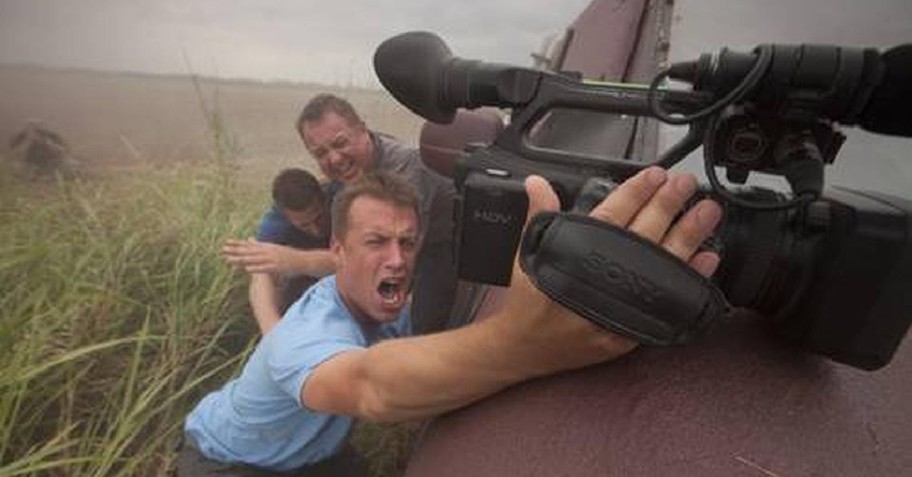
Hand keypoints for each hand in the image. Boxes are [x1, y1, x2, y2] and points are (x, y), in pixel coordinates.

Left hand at [222, 238, 301, 274]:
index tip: (226, 243)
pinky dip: (255, 267)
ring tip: (230, 260)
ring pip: (253, 259)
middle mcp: (267, 251)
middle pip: (248, 251)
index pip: (249, 245)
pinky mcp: (276, 267)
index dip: (237, 244)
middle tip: (223, 250)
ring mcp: (271, 259)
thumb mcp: (274, 248)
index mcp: (267, 247)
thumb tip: (251, 240)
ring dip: (241, 260)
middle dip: (235, 251)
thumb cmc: (289, 256)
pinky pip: (263, 268)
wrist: (304, 261)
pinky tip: (246, 268)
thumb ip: (261, 245)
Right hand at [496, 167, 722, 374]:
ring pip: (664, 265)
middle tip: (686, 184)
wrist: (524, 349)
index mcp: (576, 257)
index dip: (636, 193)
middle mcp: (602, 281)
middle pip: (644, 236)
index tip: (655, 174)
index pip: (612, 216)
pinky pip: (670, 301)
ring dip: (689, 236)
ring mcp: (621, 306)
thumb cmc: (528, 301)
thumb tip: (537, 182)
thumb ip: (540, 215)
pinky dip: (691, 279)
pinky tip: (708, 258)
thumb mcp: (529, 253)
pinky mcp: (634, 328)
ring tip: (708, 212)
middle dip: (669, 205)